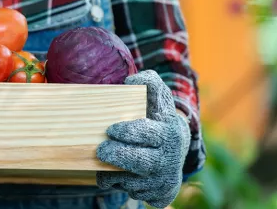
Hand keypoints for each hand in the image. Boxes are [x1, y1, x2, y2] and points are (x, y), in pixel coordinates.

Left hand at [96, 70, 190, 208]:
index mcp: (170, 131)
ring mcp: (165, 178)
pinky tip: (116, 174)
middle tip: (100, 151)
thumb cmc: (159, 120)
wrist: (176, 153)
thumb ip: (149, 83)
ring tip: (104, 161)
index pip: (147, 132)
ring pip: (133, 181)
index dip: (128, 132)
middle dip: (118, 156)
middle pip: (141, 161)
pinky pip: (133, 193)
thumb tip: (130, 81)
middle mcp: (170, 157)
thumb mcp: (160, 99)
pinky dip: (120, 184)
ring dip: (114, 173)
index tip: (110, 129)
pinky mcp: (160, 195)